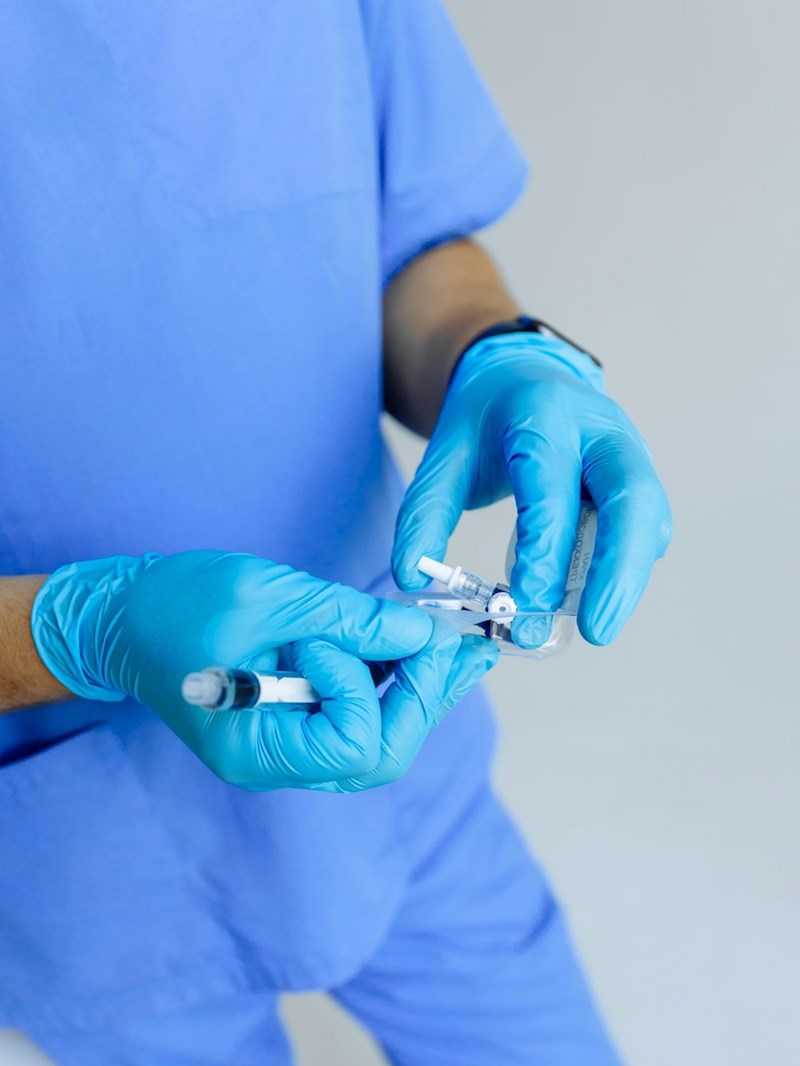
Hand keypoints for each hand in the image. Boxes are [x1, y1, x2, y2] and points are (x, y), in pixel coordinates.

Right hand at [31, 551, 494, 789]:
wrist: (125, 614)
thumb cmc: (178, 604)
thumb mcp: (270, 598)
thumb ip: (351, 619)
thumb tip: (426, 634)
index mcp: (256, 747)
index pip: (352, 746)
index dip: (365, 688)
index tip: (343, 634)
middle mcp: (275, 762)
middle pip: (379, 755)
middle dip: (421, 697)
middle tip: (456, 646)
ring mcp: (285, 746)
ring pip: (377, 739)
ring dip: (417, 689)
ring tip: (455, 646)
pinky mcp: (293, 721)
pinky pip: (356, 716)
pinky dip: (391, 682)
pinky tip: (418, 648)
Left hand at [392, 332, 671, 645]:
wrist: (524, 374)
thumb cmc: (485, 421)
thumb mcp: (444, 454)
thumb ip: (424, 514)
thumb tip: (412, 575)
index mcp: (542, 415)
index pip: (551, 488)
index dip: (544, 552)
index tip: (525, 608)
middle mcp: (598, 428)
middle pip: (630, 497)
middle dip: (617, 570)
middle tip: (595, 631)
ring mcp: (628, 450)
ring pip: (648, 515)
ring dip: (627, 576)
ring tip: (594, 625)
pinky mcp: (638, 475)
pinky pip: (645, 524)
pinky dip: (626, 565)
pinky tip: (597, 596)